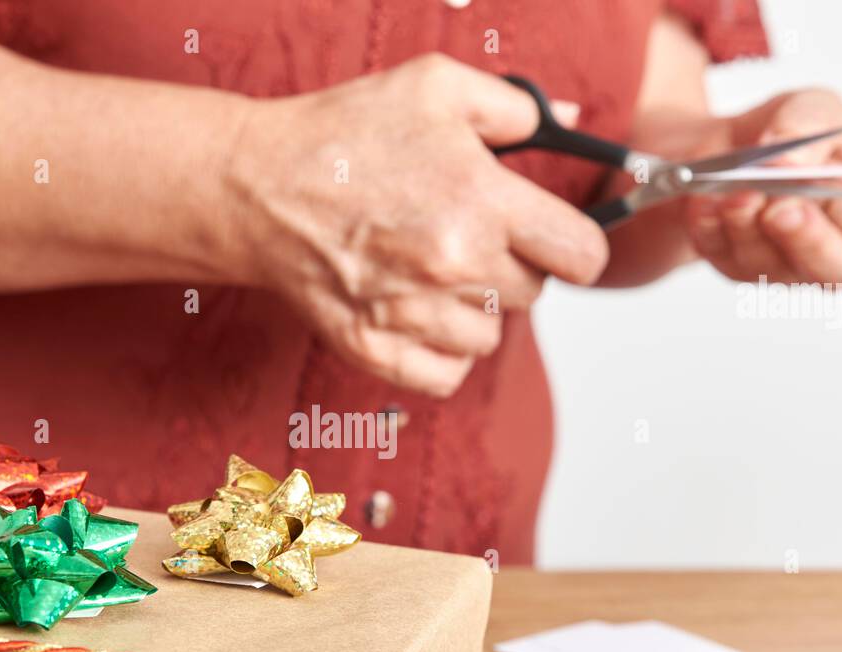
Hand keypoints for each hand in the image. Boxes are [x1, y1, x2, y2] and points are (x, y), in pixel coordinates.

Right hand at [225, 53, 608, 396]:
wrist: (258, 187)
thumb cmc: (341, 136)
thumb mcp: (434, 85)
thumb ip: (513, 104)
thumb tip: (565, 118)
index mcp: (482, 200)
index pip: (583, 256)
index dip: (578, 247)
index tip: (560, 242)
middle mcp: (455, 264)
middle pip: (532, 295)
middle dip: (513, 267)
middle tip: (470, 237)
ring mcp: (414, 313)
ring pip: (490, 338)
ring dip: (475, 311)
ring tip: (435, 274)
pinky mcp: (376, 348)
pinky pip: (447, 376)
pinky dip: (442, 355)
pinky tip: (422, 317)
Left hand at [684, 89, 841, 285]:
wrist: (738, 145)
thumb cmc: (795, 134)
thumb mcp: (814, 109)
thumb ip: (808, 128)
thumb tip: (787, 161)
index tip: (818, 185)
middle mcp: (838, 254)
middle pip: (833, 270)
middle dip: (803, 238)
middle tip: (779, 209)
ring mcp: (786, 269)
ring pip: (768, 266)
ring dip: (747, 227)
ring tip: (736, 193)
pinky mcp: (738, 269)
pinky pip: (723, 258)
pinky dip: (712, 228)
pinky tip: (707, 201)